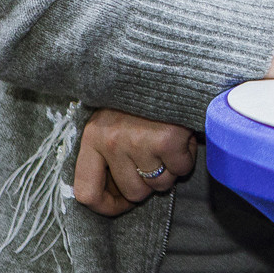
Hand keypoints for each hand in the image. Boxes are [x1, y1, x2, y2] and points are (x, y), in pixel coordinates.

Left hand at [72, 107, 197, 215]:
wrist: (169, 66)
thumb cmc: (140, 100)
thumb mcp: (112, 121)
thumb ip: (107, 155)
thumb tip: (115, 197)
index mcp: (92, 137)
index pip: (87, 192)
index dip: (107, 207)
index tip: (123, 204)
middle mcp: (111, 140)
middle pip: (133, 193)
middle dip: (149, 183)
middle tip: (155, 158)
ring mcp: (138, 141)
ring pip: (159, 184)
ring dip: (169, 170)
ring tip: (167, 145)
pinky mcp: (167, 139)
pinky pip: (181, 169)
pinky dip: (186, 159)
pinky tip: (181, 140)